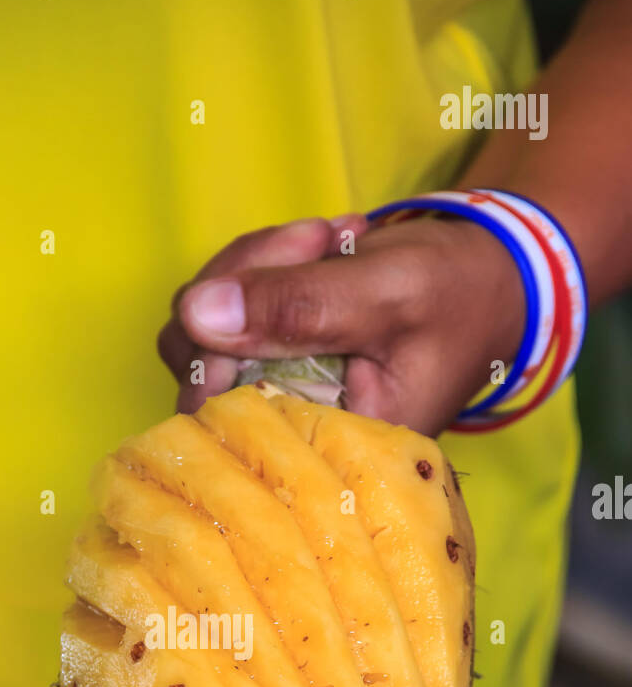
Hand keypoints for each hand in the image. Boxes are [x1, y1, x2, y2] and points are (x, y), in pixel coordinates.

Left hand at [158, 214, 526, 437]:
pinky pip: (219, 308)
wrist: (489, 281)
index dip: (219, 350)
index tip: (275, 278)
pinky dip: (257, 264)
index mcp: (324, 448)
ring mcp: (267, 392)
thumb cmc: (457, 296)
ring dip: (253, 264)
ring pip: (199, 329)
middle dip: (246, 284)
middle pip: (197, 369)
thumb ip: (297, 306)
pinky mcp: (262, 355)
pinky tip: (314, 247)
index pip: (223, 423)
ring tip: (326, 239)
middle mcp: (286, 431)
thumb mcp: (386, 294)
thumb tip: (196, 313)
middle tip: (317, 238)